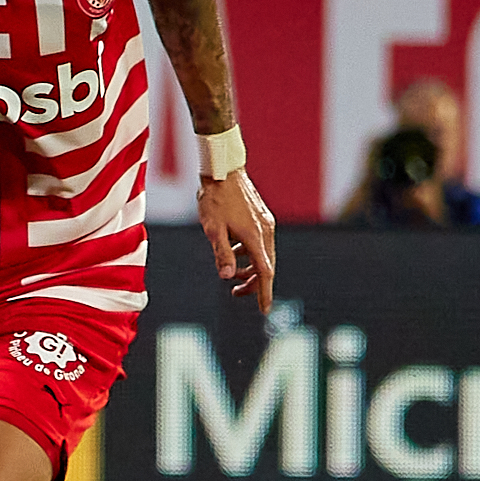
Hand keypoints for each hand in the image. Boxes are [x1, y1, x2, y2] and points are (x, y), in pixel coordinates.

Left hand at [197, 167, 276, 314]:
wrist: (223, 170)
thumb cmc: (215, 199)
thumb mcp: (213, 228)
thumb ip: (222, 252)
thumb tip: (226, 276)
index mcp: (256, 237)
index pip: (264, 272)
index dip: (264, 293)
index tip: (264, 310)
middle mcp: (266, 231)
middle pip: (266, 266)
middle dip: (253, 283)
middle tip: (235, 293)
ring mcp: (266, 223)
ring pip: (263, 254)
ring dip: (250, 268)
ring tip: (232, 276)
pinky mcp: (262, 217)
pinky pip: (260, 242)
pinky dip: (249, 253)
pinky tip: (234, 252)